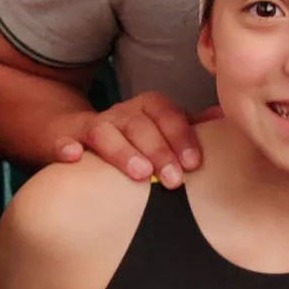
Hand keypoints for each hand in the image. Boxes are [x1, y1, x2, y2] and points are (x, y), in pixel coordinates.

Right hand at [57, 92, 205, 185]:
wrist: (71, 130)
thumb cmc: (127, 137)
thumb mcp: (159, 130)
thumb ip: (187, 127)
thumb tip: (223, 117)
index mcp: (146, 108)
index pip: (167, 114)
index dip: (181, 136)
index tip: (193, 163)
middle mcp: (120, 113)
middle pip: (140, 124)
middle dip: (159, 151)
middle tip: (173, 180)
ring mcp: (92, 125)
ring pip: (105, 131)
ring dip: (123, 151)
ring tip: (140, 174)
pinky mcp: (64, 139)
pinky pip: (64, 140)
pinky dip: (68, 147)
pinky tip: (75, 157)